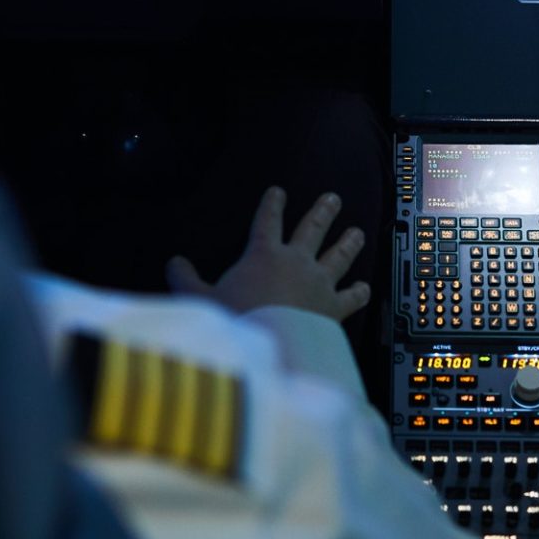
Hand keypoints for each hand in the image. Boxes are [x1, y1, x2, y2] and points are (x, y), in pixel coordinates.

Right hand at [166, 187, 371, 321]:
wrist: (269, 346)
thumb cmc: (235, 320)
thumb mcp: (201, 299)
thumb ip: (186, 280)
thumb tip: (173, 263)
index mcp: (264, 254)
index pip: (267, 221)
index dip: (272, 205)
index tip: (278, 192)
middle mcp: (296, 262)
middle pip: (312, 230)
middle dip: (322, 212)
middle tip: (333, 199)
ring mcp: (319, 283)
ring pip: (339, 256)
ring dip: (348, 242)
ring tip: (357, 232)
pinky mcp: (334, 307)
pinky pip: (351, 297)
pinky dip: (359, 292)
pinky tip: (365, 287)